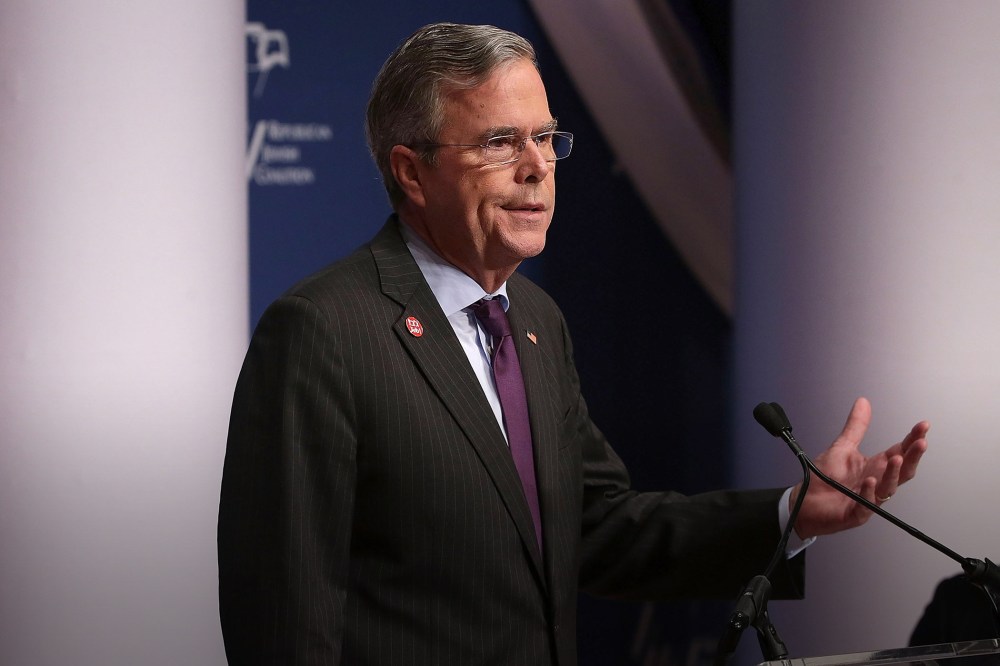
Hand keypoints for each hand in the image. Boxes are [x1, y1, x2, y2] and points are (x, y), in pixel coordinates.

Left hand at [791, 397, 928, 538]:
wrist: (804, 502)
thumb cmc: (825, 478)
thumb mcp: (842, 447)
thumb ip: (856, 427)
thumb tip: (864, 402)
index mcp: (876, 466)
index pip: (900, 451)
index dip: (912, 439)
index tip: (923, 425)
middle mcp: (877, 482)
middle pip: (902, 470)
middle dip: (913, 456)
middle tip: (921, 442)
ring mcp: (869, 499)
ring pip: (888, 487)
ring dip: (893, 473)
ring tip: (896, 458)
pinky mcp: (856, 513)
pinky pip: (866, 504)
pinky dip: (869, 493)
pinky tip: (870, 481)